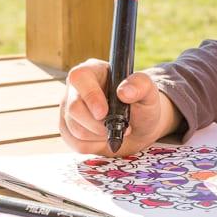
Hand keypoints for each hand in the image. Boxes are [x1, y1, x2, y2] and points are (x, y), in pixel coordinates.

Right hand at [58, 58, 179, 156]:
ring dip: (100, 136)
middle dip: (100, 124)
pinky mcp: (67, 129)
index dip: (90, 96)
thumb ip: (141, 86)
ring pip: (74, 129)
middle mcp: (76, 88)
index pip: (80, 78)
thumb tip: (124, 92)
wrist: (139, 129)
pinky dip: (95, 145)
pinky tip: (105, 137)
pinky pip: (76, 143)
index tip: (104, 113)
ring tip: (115, 130)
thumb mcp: (149, 92)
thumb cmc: (142, 105)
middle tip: (123, 127)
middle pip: (74, 109)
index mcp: (93, 71)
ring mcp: (68, 109)